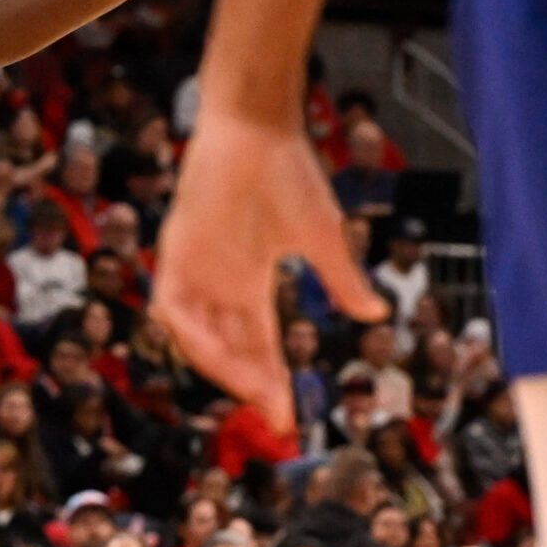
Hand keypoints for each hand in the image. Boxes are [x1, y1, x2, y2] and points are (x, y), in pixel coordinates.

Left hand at [153, 111, 387, 431]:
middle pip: (228, 350)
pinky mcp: (174, 251)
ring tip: (252, 390)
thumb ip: (342, 280)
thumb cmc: (289, 174)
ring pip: (196, 338)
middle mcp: (217, 284)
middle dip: (249, 385)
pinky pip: (170, 306)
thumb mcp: (321, 237)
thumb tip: (376, 316)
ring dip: (221, 367)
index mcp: (248, 283)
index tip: (288, 418)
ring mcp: (194, 269)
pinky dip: (189, 332)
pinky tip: (214, 352)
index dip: (271, 382)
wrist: (257, 128)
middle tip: (273, 415)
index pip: (258, 346)